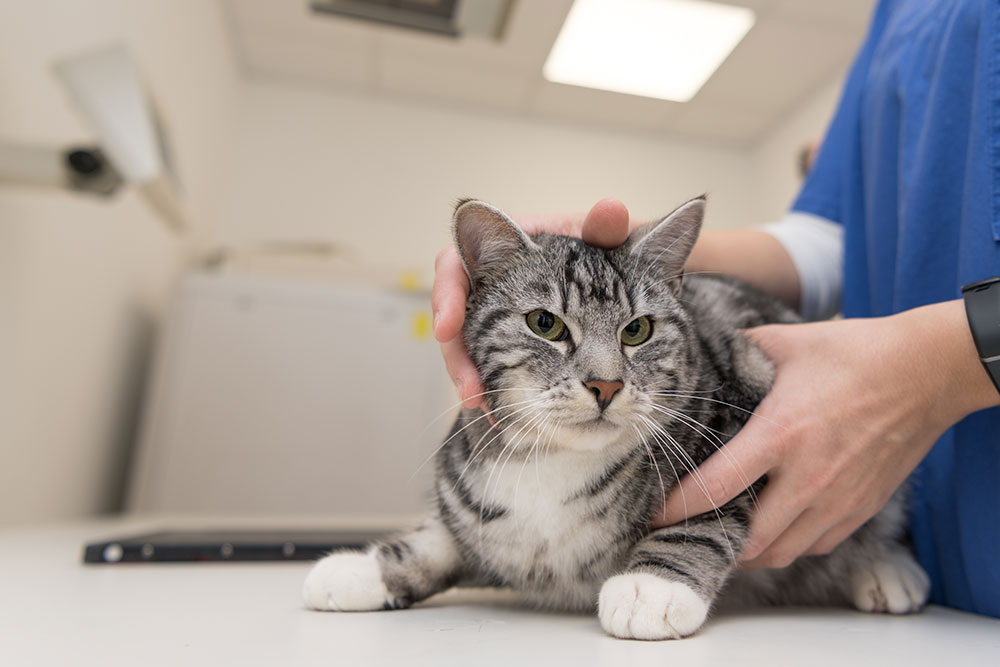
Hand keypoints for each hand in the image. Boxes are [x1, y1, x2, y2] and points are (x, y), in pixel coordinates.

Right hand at [432, 198, 630, 408]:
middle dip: (458, 356)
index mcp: (502, 250)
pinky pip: (487, 372)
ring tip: (481, 405)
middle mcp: (491, 283)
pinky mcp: (507, 348)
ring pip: (466, 349)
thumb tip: (613, 210)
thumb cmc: (601, 257)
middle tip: (469, 387)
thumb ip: (603, 232)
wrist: (620, 290)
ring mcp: (496, 318)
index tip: (447, 328)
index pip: (454, 265)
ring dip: (470, 379)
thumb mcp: (601, 244)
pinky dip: (492, 393)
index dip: (446, 297)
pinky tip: (499, 415)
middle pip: (453, 318)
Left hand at [652, 300, 998, 567]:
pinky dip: (789, 546)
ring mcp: (838, 499)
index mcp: (780, 435)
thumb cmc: (854, 353)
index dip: (678, 508)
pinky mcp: (862, 508)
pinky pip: (816, 546)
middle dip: (711, 541)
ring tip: (725, 536)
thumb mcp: (785, 343)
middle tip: (686, 533)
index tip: (654, 515)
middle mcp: (808, 478)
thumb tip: (702, 355)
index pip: (716, 488)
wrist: (926, 371)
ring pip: (782, 552)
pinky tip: (774, 529)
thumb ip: (737, 353)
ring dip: (749, 551)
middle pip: (748, 539)